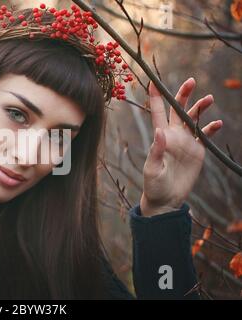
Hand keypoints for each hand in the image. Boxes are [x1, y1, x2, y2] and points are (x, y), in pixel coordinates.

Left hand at [140, 78, 222, 216]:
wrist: (166, 199)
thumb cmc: (154, 184)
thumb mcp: (152, 169)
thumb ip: (156, 150)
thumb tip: (160, 131)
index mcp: (160, 136)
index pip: (156, 112)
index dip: (155, 97)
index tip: (153, 81)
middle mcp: (173, 135)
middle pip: (178, 110)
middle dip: (183, 95)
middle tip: (191, 81)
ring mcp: (186, 142)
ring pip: (193, 119)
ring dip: (200, 108)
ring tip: (209, 98)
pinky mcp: (197, 151)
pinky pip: (205, 135)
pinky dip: (211, 128)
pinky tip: (217, 123)